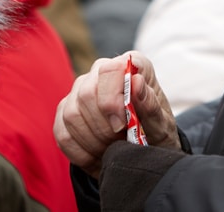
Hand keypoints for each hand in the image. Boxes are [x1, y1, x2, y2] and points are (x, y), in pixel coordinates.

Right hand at [55, 52, 179, 177]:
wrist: (144, 147)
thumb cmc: (156, 130)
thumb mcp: (161, 123)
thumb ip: (150, 104)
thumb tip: (136, 82)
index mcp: (131, 66)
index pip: (110, 70)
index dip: (111, 99)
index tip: (122, 125)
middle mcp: (101, 71)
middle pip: (86, 93)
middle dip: (102, 127)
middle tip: (119, 142)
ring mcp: (80, 89)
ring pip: (72, 114)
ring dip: (93, 142)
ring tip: (112, 150)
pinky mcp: (65, 110)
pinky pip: (62, 133)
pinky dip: (80, 153)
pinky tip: (98, 157)